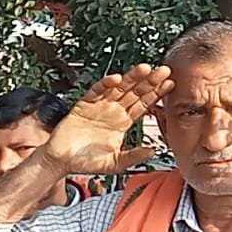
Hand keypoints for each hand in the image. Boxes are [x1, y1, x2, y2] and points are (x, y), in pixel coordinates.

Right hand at [43, 64, 174, 174]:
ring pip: (119, 88)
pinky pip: (96, 92)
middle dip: (150, 81)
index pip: (144, 105)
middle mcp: (113, 112)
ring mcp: (99, 106)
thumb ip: (133, 156)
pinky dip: (105, 85)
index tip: (170, 84)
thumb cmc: (85, 162)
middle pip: (135, 92)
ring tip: (145, 69)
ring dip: (131, 78)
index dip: (156, 94)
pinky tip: (115, 79)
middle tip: (164, 70)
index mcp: (122, 123)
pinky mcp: (83, 105)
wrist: (60, 161)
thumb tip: (153, 151)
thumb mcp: (114, 163)